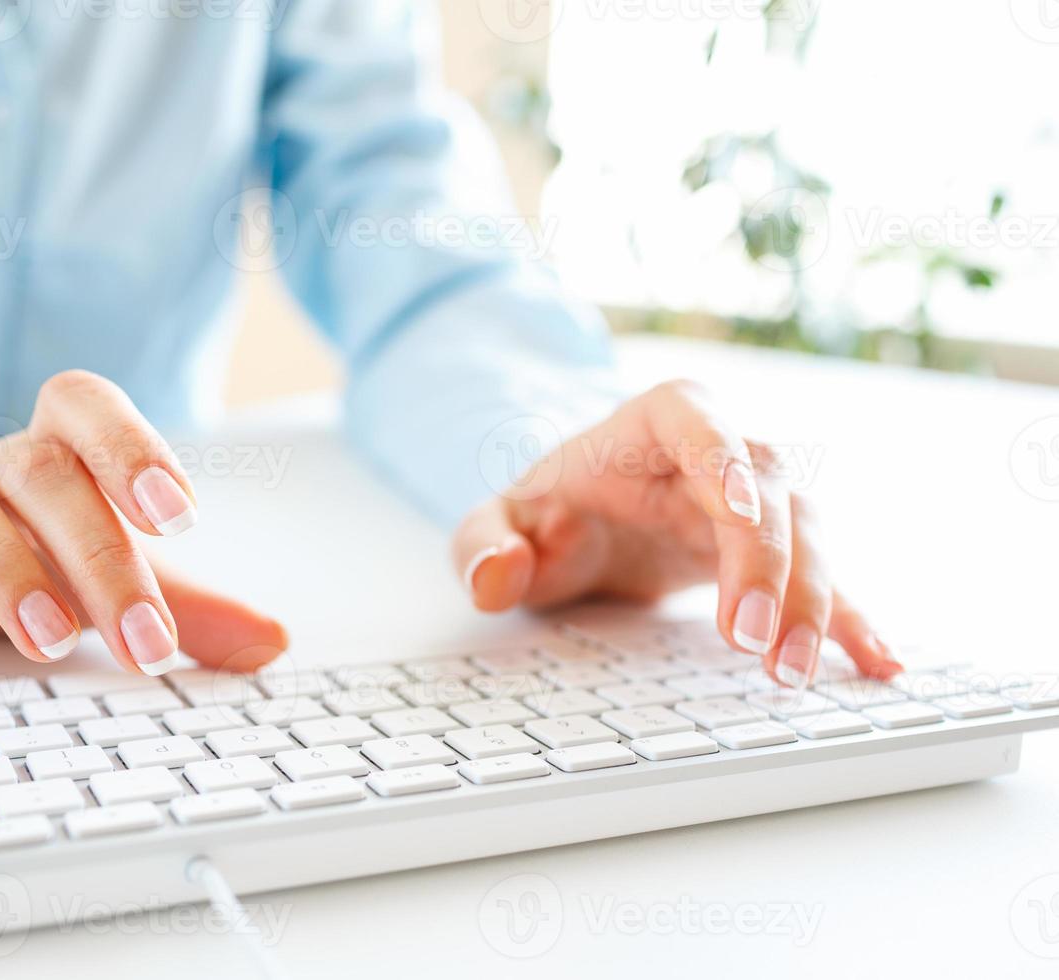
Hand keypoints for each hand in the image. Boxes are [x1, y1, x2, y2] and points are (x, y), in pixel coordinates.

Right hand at [0, 370, 286, 673]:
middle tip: (147, 642)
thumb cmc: (31, 561)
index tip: (183, 515)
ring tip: (53, 642)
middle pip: (47, 476)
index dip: (134, 448)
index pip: (90, 410)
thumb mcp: (112, 582)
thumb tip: (273, 641)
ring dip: (10, 570)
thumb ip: (190, 607)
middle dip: (103, 560)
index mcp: (57, 453)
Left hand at [452, 380, 901, 687]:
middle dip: (767, 562)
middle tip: (752, 640)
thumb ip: (482, 546)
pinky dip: (852, 617)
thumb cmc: (545, 512)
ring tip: (791, 673)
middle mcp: (718, 451)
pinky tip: (878, 662)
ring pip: (806, 536)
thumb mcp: (497, 525)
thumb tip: (495, 574)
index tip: (736, 507)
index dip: (722, 457)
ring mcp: (755, 500)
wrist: (581, 521)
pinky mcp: (775, 552)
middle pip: (764, 490)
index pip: (696, 421)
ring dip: (811, 601)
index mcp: (651, 424)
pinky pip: (826, 577)